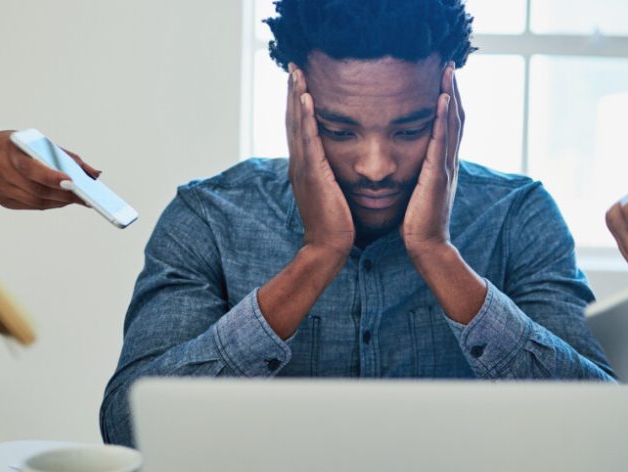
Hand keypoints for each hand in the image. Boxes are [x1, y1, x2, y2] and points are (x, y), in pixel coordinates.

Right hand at [0, 130, 101, 209]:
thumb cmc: (17, 145)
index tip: (73, 182)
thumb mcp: (38, 142)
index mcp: (10, 152)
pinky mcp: (2, 201)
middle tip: (84, 196)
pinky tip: (60, 200)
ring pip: (36, 202)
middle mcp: (1, 172)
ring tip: (75, 198)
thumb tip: (97, 174)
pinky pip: (31, 206)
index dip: (52, 178)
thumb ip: (68, 156)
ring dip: (59, 201)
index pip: (32, 169)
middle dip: (63, 194)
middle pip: (37, 190)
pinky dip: (49, 203)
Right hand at [287, 63, 354, 255]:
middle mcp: (299, 164)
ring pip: (297, 125)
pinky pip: (309, 139)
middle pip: (293, 120)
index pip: (299, 128)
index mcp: (304, 167)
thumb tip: (334, 167)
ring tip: (297, 73)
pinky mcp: (313, 174)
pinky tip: (307, 98)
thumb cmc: (334, 225)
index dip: (298, 104)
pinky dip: (306, 117)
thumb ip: (328, 177)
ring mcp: (303, 168)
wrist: (328, 248)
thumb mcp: (330, 193)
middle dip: (294, 92)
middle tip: (294, 66)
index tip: (300, 81)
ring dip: (297, 97)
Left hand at [403, 62, 462, 256]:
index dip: (449, 100)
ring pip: (453, 124)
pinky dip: (444, 119)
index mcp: (443, 164)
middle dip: (454, 90)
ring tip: (449, 72)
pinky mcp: (438, 175)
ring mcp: (446, 167)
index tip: (444, 78)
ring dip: (451, 96)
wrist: (426, 246)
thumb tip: (410, 162)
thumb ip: (420, 173)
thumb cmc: (417, 222)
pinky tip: (442, 100)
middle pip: (456, 117)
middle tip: (450, 64)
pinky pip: (442, 141)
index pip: (450, 125)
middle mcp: (449, 162)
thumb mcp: (419, 189)